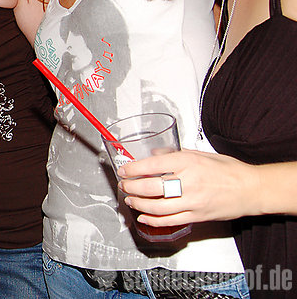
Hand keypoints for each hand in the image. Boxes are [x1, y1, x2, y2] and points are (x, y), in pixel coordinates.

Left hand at [117, 149, 260, 226]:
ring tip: (130, 200)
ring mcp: (192, 201)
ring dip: (138, 204)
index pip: (151, 165)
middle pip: (150, 187)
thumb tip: (154, 154)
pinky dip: (153, 220)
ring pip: (156, 206)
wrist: (251, 189)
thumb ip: (174, 154)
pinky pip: (170, 220)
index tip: (123, 170)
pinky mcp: (197, 216)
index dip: (132, 169)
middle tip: (124, 185)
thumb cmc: (228, 169)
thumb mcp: (199, 153)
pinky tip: (144, 216)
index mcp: (187, 162)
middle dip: (131, 187)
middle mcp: (187, 181)